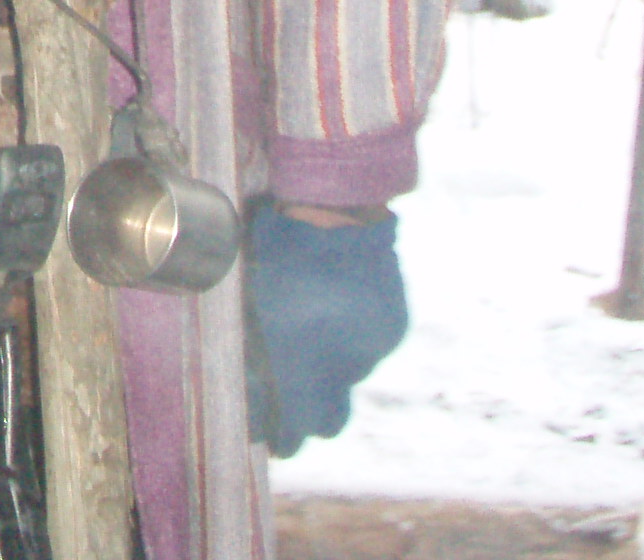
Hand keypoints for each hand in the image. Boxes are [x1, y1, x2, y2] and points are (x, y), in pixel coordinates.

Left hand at [245, 198, 408, 456]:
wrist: (336, 207)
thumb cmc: (276, 248)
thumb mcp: (250, 303)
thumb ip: (253, 356)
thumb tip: (252, 398)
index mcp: (299, 358)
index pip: (295, 428)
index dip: (282, 438)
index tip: (274, 437)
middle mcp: (340, 364)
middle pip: (329, 421)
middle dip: (310, 419)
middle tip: (293, 402)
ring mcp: (372, 348)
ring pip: (348, 380)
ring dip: (330, 369)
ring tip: (313, 326)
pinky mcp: (392, 330)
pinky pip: (368, 350)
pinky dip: (352, 340)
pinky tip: (339, 308)